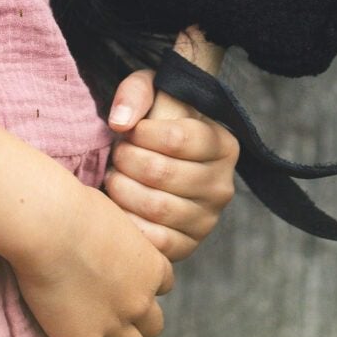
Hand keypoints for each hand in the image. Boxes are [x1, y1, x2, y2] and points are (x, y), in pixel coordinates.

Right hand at [8, 174, 174, 336]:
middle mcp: (140, 298)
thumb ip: (113, 232)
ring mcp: (114, 324)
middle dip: (135, 321)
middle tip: (106, 311)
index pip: (162, 285)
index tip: (119, 279)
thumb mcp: (107, 212)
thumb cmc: (70, 204)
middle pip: (153, 325)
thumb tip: (100, 228)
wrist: (48, 222)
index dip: (141, 284)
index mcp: (150, 264)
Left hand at [102, 26, 239, 260]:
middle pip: (163, 173)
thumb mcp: (150, 91)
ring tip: (114, 177)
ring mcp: (208, 219)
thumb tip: (120, 123)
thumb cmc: (155, 123)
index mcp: (222, 145)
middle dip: (127, 161)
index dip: (141, 134)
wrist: (158, 163)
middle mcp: (222, 185)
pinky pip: (157, 242)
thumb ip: (136, 94)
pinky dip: (129, 225)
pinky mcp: (189, 244)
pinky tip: (117, 208)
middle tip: (115, 156)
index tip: (127, 132)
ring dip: (123, 190)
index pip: (177, 139)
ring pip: (157, 208)